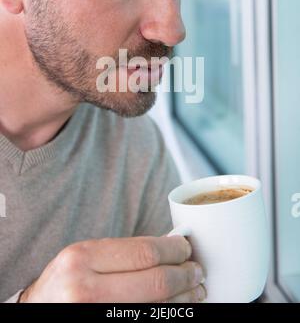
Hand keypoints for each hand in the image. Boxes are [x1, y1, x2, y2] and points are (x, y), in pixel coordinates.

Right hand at [19, 235, 205, 302]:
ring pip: (161, 308)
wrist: (40, 310)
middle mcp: (86, 290)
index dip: (174, 249)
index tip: (186, 247)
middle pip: (157, 282)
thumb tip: (171, 246)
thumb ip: (122, 252)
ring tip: (195, 290)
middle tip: (197, 270)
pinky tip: (180, 307)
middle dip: (186, 275)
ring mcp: (98, 317)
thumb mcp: (84, 257)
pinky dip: (173, 314)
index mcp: (82, 259)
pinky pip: (152, 321)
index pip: (145, 252)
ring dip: (186, 298)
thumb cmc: (65, 283)